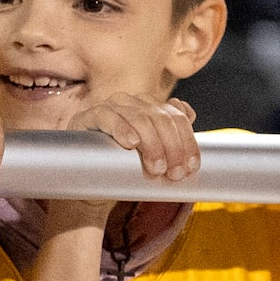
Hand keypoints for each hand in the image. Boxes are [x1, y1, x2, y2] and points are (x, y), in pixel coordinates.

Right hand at [68, 92, 199, 181]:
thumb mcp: (153, 153)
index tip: (191, 167)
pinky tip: (131, 143)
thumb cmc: (123, 166)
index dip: (187, 141)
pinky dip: (122, 129)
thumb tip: (190, 114)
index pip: (177, 117)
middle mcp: (133, 102)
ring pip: (140, 118)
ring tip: (155, 168)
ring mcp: (111, 106)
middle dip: (172, 147)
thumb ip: (171, 135)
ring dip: (152, 144)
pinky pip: (107, 116)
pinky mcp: (89, 116)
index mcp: (150, 106)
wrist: (88, 179)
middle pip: (162, 118)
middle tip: (174, 173)